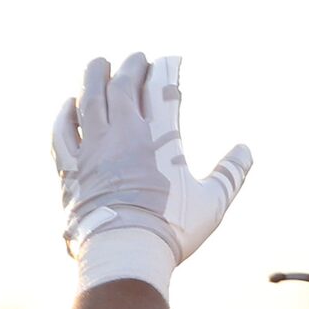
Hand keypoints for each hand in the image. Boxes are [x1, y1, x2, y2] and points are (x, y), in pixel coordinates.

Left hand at [51, 54, 250, 291]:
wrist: (125, 250)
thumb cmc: (174, 228)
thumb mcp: (213, 202)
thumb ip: (230, 173)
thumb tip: (246, 150)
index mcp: (159, 139)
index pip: (161, 91)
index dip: (165, 70)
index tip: (170, 59)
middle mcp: (122, 135)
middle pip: (121, 87)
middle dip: (129, 68)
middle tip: (135, 58)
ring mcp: (92, 149)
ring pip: (88, 100)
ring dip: (93, 78)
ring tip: (98, 64)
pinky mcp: (71, 169)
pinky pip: (62, 131)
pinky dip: (66, 113)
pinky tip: (69, 104)